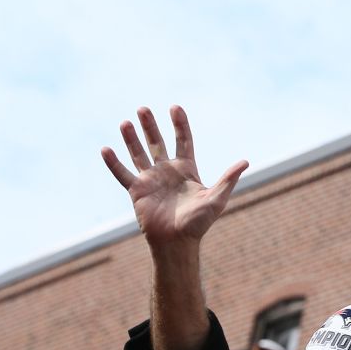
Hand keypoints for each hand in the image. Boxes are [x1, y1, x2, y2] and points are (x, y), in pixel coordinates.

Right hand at [101, 106, 248, 247]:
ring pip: (139, 154)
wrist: (177, 242)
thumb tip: (245, 162)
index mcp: (186, 170)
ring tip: (126, 122)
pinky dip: (113, 163)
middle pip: (157, 143)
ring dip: (131, 139)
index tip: (175, 108)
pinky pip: (122, 174)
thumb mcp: (216, 199)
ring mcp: (150, 180)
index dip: (179, 124)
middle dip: (150, 126)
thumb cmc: (198, 223)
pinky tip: (105, 149)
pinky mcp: (137, 191)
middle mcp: (166, 172)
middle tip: (143, 109)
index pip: (183, 141)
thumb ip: (228, 179)